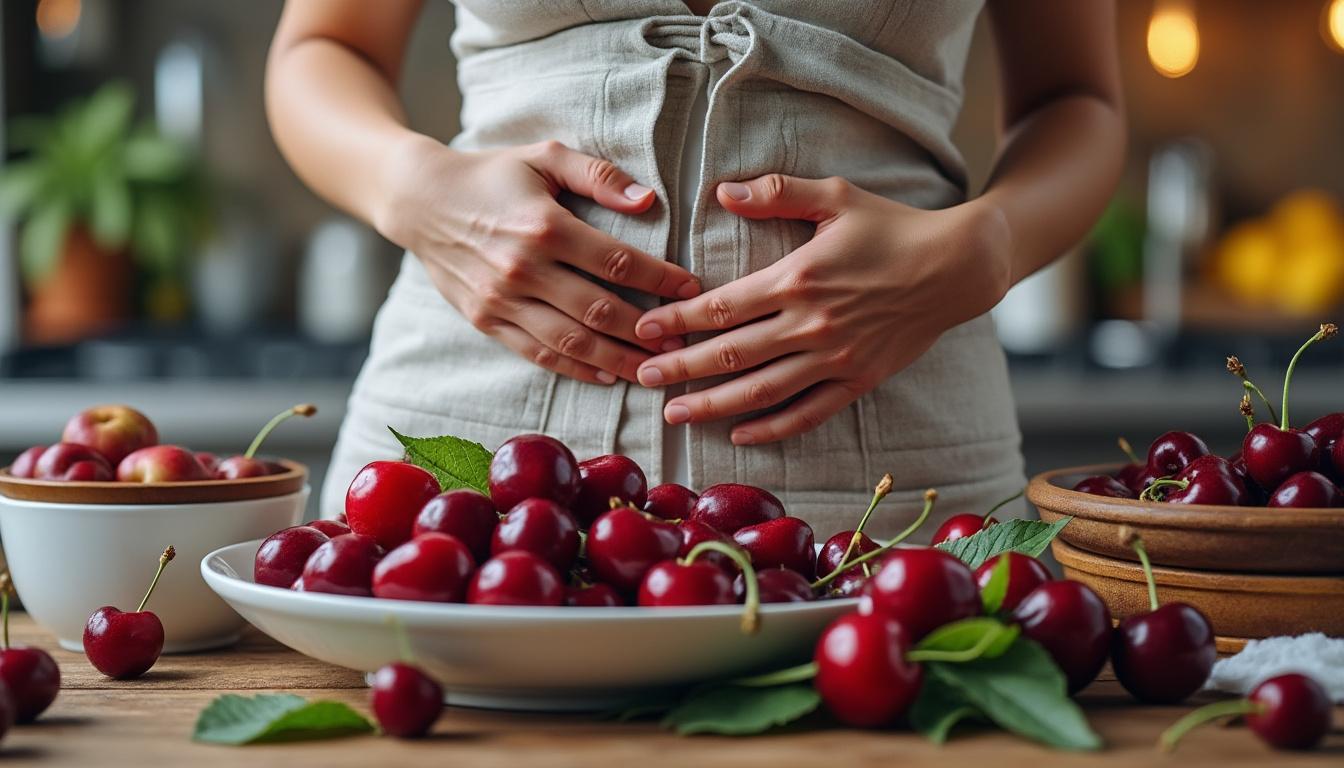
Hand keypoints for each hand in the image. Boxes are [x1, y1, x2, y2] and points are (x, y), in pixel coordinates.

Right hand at [375, 136, 699, 384]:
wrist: (419, 201)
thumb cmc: (491, 174)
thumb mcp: (543, 156)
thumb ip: (597, 175)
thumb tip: (647, 201)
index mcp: (543, 226)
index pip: (616, 261)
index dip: (659, 279)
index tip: (691, 289)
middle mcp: (523, 268)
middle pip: (598, 310)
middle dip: (646, 331)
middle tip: (683, 340)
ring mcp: (502, 300)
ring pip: (571, 341)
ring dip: (618, 359)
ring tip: (654, 368)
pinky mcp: (486, 320)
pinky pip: (538, 353)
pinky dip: (576, 369)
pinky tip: (607, 375)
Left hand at [633, 174, 1011, 444]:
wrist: (958, 266)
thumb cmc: (893, 226)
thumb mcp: (835, 195)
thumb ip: (776, 191)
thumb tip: (722, 191)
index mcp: (797, 277)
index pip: (721, 307)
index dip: (677, 321)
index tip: (643, 329)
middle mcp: (811, 324)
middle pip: (730, 355)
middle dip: (679, 369)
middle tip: (640, 377)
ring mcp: (835, 358)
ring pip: (761, 391)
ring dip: (713, 405)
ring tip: (674, 414)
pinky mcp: (858, 380)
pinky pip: (808, 412)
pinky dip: (772, 428)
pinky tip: (740, 434)